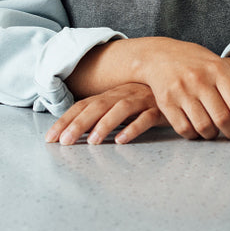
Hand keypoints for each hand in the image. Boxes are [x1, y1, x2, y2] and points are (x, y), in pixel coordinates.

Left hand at [45, 83, 167, 145]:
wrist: (179, 88)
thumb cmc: (146, 100)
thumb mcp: (122, 106)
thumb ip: (102, 116)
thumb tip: (76, 132)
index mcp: (110, 95)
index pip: (82, 106)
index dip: (65, 120)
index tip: (50, 138)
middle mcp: (123, 94)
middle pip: (96, 107)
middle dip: (78, 124)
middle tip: (65, 142)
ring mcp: (141, 99)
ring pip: (120, 109)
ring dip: (104, 125)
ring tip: (92, 142)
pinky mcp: (159, 109)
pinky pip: (145, 118)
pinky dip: (133, 128)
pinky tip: (122, 140)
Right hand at [132, 38, 229, 141]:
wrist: (158, 55)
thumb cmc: (197, 63)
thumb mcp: (223, 69)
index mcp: (218, 69)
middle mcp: (199, 80)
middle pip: (223, 118)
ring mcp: (181, 91)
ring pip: (204, 127)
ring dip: (213, 135)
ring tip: (215, 129)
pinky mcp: (166, 102)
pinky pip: (185, 129)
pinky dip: (194, 135)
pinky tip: (197, 129)